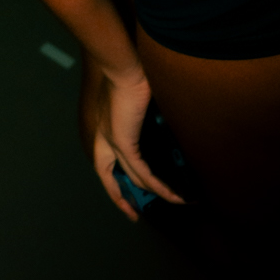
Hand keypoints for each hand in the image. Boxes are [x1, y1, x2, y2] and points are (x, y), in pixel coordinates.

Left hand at [78, 58, 183, 221]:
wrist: (123, 65)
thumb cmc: (131, 72)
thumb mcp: (136, 96)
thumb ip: (144, 111)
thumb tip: (165, 118)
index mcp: (104, 125)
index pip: (103, 158)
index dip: (112, 175)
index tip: (125, 187)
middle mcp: (104, 136)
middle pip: (107, 175)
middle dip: (119, 197)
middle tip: (133, 214)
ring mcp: (113, 140)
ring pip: (133, 175)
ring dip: (155, 191)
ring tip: (176, 201)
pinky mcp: (124, 142)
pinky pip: (142, 172)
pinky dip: (159, 185)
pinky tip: (173, 194)